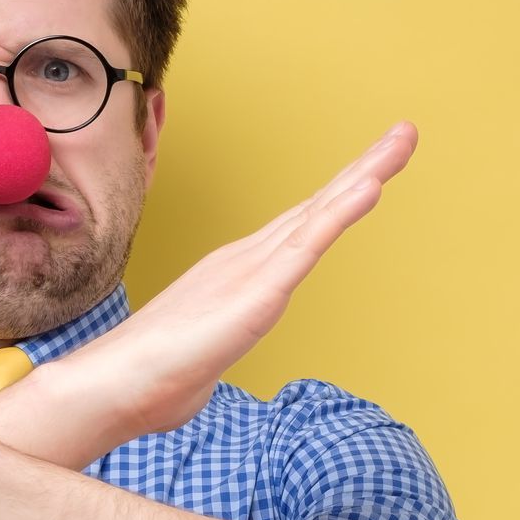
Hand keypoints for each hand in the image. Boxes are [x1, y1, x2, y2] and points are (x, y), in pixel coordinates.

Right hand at [61, 121, 416, 441]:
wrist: (115, 388)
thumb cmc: (150, 383)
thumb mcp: (196, 367)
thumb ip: (204, 361)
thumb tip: (191, 380)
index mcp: (239, 275)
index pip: (301, 230)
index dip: (339, 198)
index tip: (374, 172)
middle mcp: (247, 260)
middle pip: (318, 206)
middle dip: (364, 168)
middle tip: (405, 132)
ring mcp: (252, 271)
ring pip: (321, 213)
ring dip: (366, 174)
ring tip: (402, 140)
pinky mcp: (258, 292)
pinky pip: (308, 245)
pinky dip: (341, 213)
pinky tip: (370, 188)